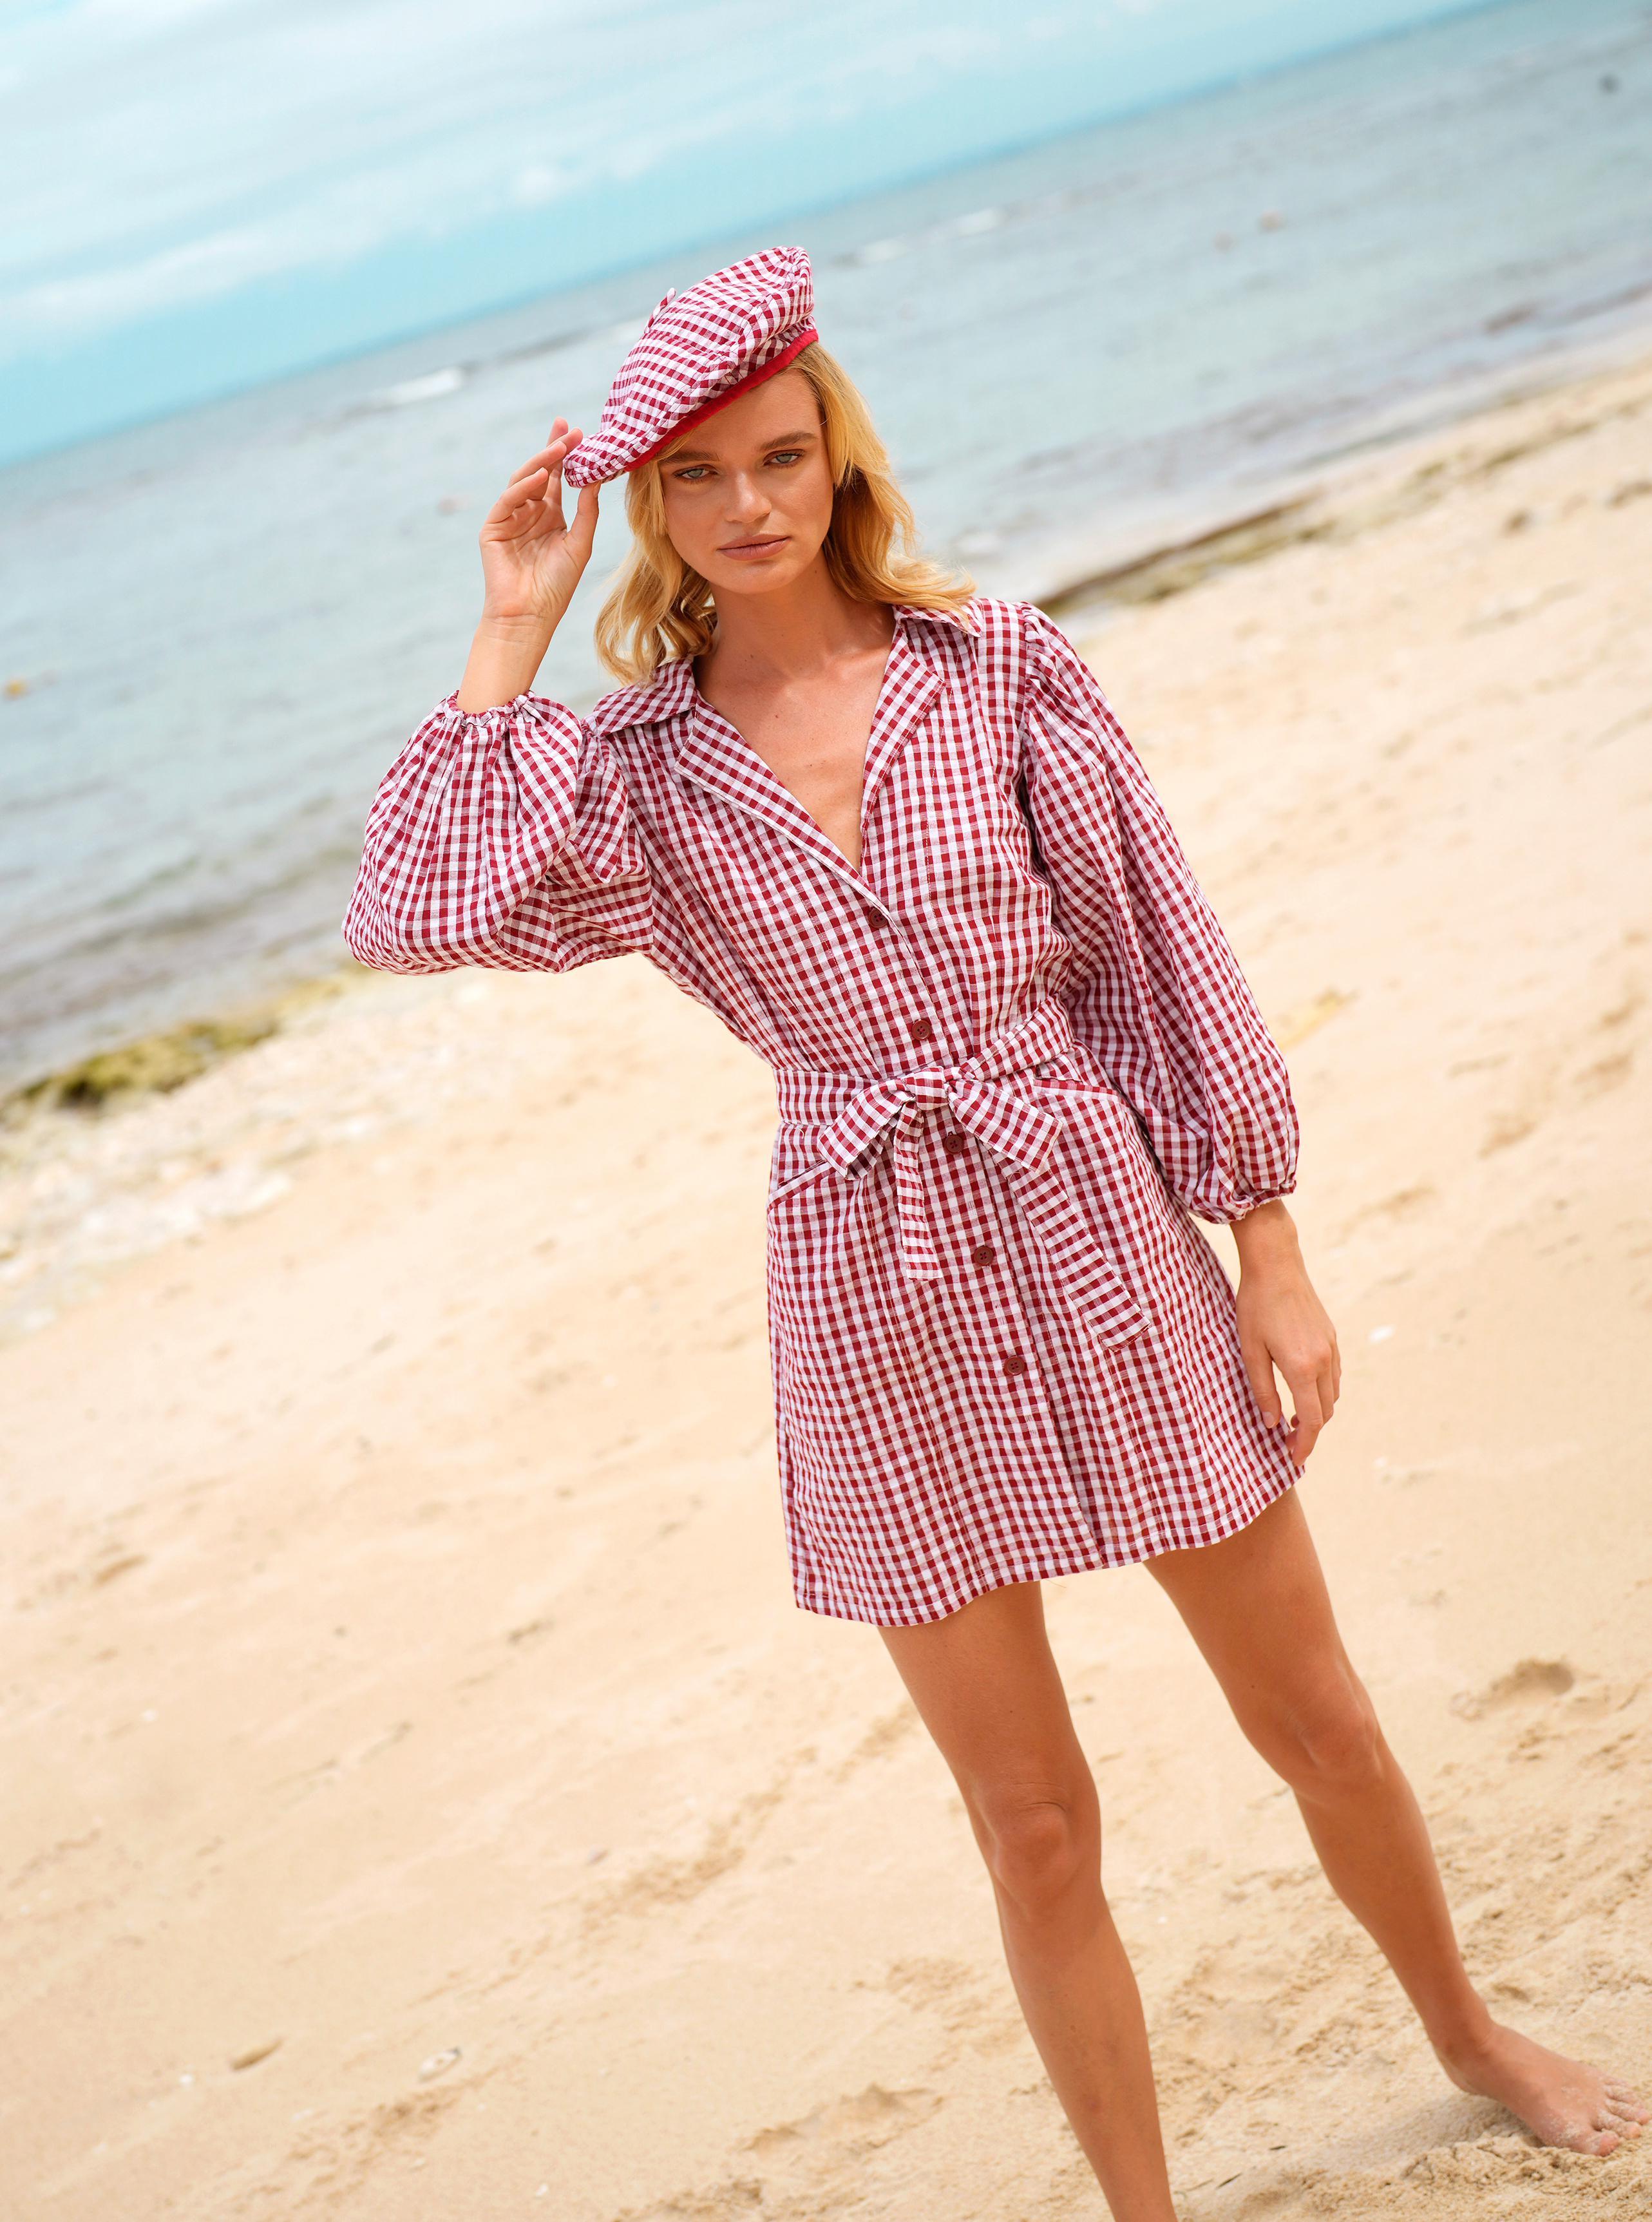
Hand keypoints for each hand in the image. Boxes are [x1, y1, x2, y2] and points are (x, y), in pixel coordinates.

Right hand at [477, 418, 599, 626]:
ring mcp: (510, 518)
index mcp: (549, 516)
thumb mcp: (579, 544)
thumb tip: (596, 478)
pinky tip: (542, 476)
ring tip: (560, 446)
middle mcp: (529, 512)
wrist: (531, 615)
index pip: (557, 478)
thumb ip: (587, 512)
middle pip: (540, 473)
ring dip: (541, 462)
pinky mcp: (493, 527)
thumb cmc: (556, 586)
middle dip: (553, 449)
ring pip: (524, 481)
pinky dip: (524, 487)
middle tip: (568, 428)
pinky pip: (509, 500)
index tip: (581, 433)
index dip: (567, 455)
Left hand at [1231, 1202, 1340, 1469]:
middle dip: (1310, 1434)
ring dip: (1318, 1413)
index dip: (1304, 1445)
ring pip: (1332, 1395)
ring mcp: (1331, 1348)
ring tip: (1294, 1422)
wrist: (1277, 1265)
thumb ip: (1262, 1390)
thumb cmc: (1255, 1306)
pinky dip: (1322, 1393)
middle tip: (1289, 1444)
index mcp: (1302, 1368)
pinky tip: (1303, 1391)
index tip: (1293, 1460)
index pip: (1311, 1421)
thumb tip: (1270, 1424)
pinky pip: (1334, 1376)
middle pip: (1325, 1412)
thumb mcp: (1250, 1350)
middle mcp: (1323, 1361)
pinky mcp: (1331, 1337)